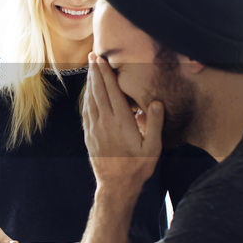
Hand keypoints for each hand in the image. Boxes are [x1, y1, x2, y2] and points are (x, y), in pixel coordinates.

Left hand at [83, 53, 161, 193]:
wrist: (116, 186)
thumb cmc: (138, 167)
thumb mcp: (153, 148)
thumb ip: (153, 124)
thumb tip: (155, 102)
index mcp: (121, 122)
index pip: (111, 91)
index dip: (106, 74)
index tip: (101, 59)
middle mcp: (105, 122)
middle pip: (98, 91)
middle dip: (95, 72)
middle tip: (92, 56)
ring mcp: (95, 129)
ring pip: (90, 100)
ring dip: (90, 83)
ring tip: (90, 69)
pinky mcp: (90, 136)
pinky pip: (86, 112)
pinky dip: (87, 98)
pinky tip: (88, 93)